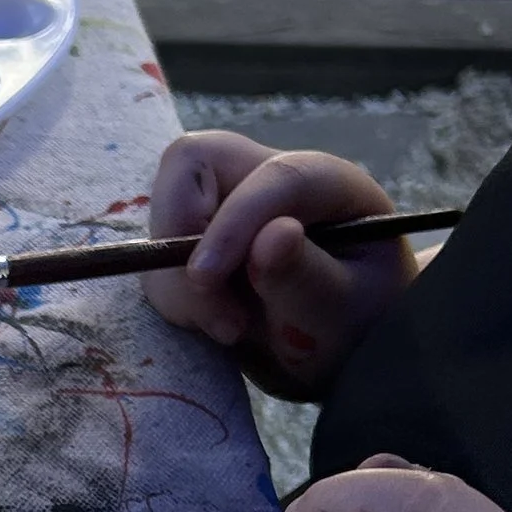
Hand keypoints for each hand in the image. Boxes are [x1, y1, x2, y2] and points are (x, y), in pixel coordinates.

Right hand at [144, 130, 413, 399]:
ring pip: (164, 211)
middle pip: (191, 162)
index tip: (205, 280)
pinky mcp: (195, 237)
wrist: (339, 349)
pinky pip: (156, 255)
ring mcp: (225, 203)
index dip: (233, 222)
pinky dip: (172, 293)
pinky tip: (213, 323)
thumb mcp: (342, 311)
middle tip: (209, 303)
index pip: (272, 176)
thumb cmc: (355, 324)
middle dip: (178, 232)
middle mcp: (266, 177)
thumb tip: (273, 236)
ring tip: (228, 328)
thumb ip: (306, 275)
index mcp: (324, 181)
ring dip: (174, 277)